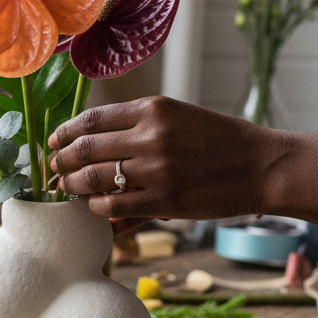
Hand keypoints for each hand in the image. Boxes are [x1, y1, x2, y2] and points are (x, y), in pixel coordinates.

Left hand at [47, 96, 284, 222]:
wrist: (263, 165)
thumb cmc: (220, 141)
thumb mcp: (179, 118)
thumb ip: (137, 128)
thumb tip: (94, 141)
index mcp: (152, 108)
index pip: (92, 119)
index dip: (66, 132)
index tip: (54, 142)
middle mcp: (150, 135)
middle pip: (85, 148)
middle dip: (62, 161)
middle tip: (54, 170)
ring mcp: (156, 169)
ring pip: (93, 178)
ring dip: (73, 186)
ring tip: (69, 190)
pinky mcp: (165, 200)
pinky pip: (114, 206)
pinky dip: (98, 208)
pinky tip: (97, 208)